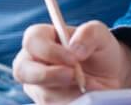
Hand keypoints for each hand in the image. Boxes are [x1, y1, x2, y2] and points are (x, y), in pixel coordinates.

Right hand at [13, 21, 130, 103]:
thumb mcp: (99, 35)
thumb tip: (74, 49)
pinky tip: (87, 97)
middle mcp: (33, 62)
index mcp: (41, 38)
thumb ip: (88, 33)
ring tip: (92, 86)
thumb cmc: (98, 49)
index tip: (73, 59)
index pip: (32, 40)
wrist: (107, 76)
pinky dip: (73, 101)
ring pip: (43, 93)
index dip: (49, 50)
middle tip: (72, 76)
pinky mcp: (46, 104)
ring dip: (69, 91)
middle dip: (47, 75)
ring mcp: (37, 86)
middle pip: (22, 70)